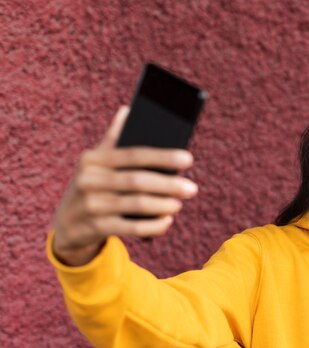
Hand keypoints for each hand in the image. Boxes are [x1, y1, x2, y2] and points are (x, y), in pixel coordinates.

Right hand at [52, 106, 198, 265]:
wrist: (67, 224)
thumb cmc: (92, 186)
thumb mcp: (96, 162)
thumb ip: (113, 138)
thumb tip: (129, 109)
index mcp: (92, 159)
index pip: (133, 154)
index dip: (163, 156)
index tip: (189, 159)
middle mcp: (88, 180)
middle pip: (137, 181)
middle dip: (169, 185)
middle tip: (192, 188)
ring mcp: (90, 206)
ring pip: (137, 205)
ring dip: (164, 205)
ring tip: (179, 204)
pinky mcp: (95, 228)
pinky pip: (132, 228)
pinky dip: (154, 225)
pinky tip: (167, 221)